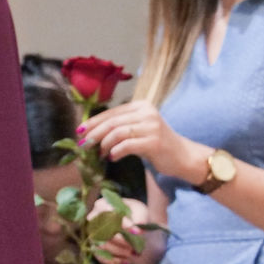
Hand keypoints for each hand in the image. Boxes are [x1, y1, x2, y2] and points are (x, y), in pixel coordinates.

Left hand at [77, 102, 205, 182]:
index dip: (94, 121)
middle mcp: (146, 113)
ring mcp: (151, 126)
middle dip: (94, 133)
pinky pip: (127, 145)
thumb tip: (90, 131)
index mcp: (141, 106)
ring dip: (104, 144)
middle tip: (83, 144)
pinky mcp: (154, 142)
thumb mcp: (138, 129)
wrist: (183, 157)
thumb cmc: (156, 144)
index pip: (112, 112)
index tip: (80, 130)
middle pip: (112, 122)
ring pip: (118, 133)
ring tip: (100, 154)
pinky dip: (116, 151)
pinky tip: (112, 157)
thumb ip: (120, 126)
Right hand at [89, 196, 147, 263]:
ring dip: (120, 252)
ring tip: (135, 254)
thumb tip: (137, 230)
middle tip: (136, 245)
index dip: (122, 224)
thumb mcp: (141, 211)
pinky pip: (100, 257)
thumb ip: (140, 218)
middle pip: (103, 231)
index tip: (138, 232)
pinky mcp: (95, 248)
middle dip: (122, 240)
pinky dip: (114, 261)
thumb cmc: (135, 216)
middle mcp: (93, 219)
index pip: (108, 214)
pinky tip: (127, 262)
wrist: (134, 228)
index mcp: (102, 205)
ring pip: (102, 245)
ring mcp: (93, 234)